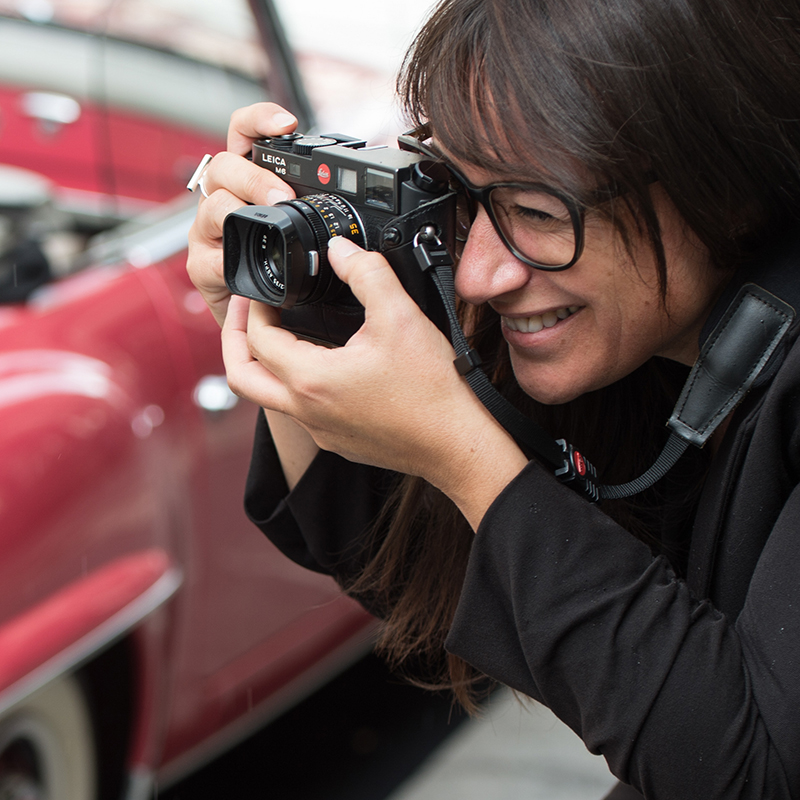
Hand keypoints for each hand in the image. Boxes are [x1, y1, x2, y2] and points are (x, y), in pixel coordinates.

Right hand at [186, 103, 298, 326]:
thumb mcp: (306, 235)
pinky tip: (243, 265)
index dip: (259, 120)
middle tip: (282, 195)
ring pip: (214, 206)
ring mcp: (209, 232)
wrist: (263, 322)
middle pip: (225, 167)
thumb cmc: (288, 273)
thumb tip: (359, 206)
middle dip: (254, 176)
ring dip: (241, 211)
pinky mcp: (202, 266)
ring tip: (268, 221)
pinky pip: (210, 257)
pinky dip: (228, 260)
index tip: (286, 123)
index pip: (243, 135)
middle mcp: (223, 200)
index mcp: (249, 183)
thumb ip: (319, 212)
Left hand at [223, 236, 528, 529]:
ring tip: (283, 333)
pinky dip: (295, 384)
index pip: (256, 339)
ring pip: (268, 397)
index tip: (264, 290)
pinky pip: (299, 412)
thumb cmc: (432, 389)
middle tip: (248, 312)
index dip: (253, 307)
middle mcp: (306, 411)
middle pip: (240, 376)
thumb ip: (366, 273)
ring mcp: (319, 431)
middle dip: (234, 339)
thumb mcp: (399, 316)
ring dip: (265, 363)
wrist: (456, 443)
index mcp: (311, 379)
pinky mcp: (337, 441)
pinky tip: (322, 364)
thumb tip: (340, 249)